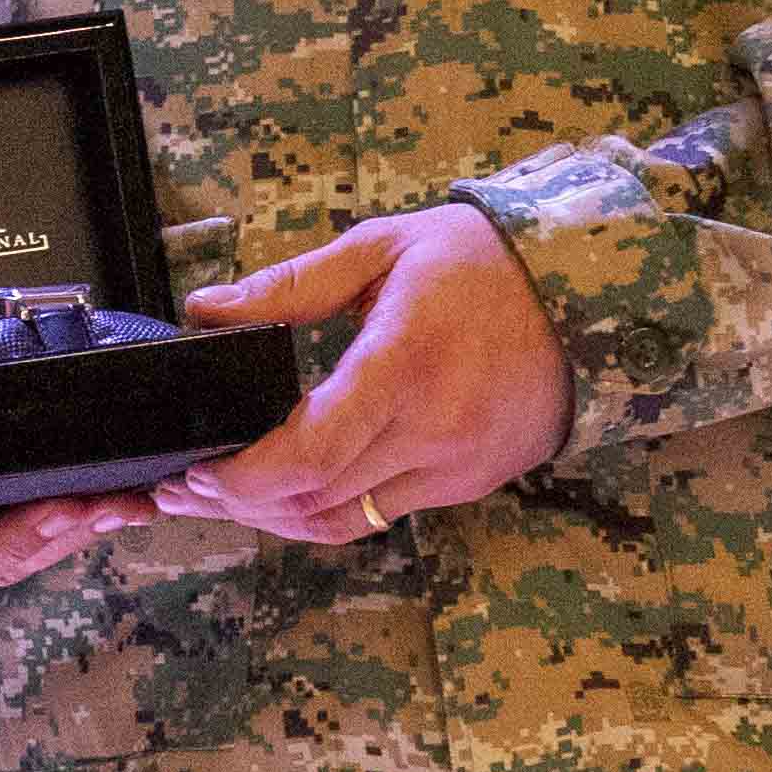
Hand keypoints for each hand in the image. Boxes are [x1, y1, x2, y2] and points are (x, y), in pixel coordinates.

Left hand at [160, 203, 570, 549]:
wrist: (589, 297)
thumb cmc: (481, 263)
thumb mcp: (382, 248)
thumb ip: (290, 285)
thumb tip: (205, 310)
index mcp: (404, 368)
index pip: (312, 454)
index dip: (244, 478)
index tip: (196, 469)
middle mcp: (432, 432)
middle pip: (315, 502)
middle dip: (238, 503)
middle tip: (182, 488)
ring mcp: (454, 469)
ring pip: (343, 523)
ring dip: (275, 519)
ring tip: (221, 497)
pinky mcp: (467, 485)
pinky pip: (380, 516)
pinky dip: (325, 511)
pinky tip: (288, 490)